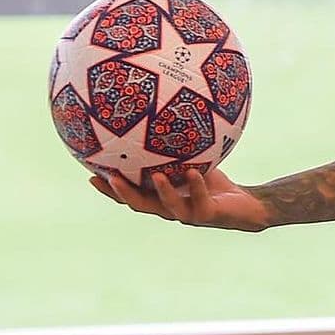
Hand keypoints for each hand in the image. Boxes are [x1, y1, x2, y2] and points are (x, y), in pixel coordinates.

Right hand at [90, 168, 272, 231]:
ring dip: (160, 192)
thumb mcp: (194, 162)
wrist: (244, 205)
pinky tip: (193, 172)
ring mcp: (188, 214)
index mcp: (161, 198)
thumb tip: (164, 119)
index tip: (90, 174)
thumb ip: (177, 150)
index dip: (110, 189)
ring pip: (168, 207)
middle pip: (140, 204)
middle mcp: (170, 208)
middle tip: (109, 178)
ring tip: (155, 177)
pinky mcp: (208, 214)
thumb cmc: (215, 183)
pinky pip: (200, 199)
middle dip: (123, 193)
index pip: (130, 195)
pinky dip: (196, 186)